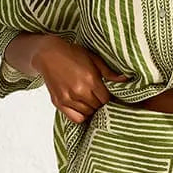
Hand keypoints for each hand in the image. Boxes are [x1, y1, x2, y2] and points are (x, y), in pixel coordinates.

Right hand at [6, 34, 129, 123]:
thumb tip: (125, 79)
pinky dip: (81, 115)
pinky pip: (75, 118)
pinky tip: (82, 108)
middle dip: (99, 103)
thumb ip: (109, 72)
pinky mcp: (59, 102)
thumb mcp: (93, 59)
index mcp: (91, 80)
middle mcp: (80, 91)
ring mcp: (68, 98)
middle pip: (97, 107)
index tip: (107, 95)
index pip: (106, 99)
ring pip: (88, 113)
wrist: (48, 54)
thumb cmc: (71, 54)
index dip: (108, 98)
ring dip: (91, 109)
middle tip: (98, 97)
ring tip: (89, 100)